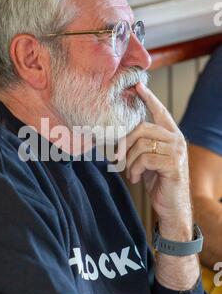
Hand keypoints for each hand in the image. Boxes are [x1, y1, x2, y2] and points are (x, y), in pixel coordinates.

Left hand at [125, 82, 192, 240]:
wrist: (171, 206)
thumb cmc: (158, 181)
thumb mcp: (147, 159)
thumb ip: (140, 145)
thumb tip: (120, 134)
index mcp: (170, 135)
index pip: (160, 112)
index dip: (149, 98)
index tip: (138, 86)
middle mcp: (176, 140)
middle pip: (142, 128)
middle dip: (124, 143)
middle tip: (117, 158)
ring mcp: (176, 152)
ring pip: (141, 145)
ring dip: (129, 161)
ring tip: (130, 173)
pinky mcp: (173, 165)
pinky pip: (145, 159)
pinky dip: (134, 170)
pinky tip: (135, 178)